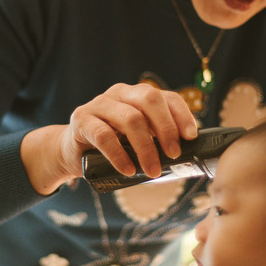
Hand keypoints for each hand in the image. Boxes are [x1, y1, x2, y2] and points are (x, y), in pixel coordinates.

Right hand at [21, 83, 197, 194]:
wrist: (73, 152)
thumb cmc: (113, 147)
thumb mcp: (137, 141)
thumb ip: (158, 142)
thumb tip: (189, 159)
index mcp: (138, 95)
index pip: (166, 97)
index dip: (181, 114)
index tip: (191, 137)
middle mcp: (120, 93)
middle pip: (149, 100)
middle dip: (166, 128)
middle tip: (173, 155)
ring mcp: (99, 104)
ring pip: (130, 118)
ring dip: (145, 148)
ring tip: (152, 171)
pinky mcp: (82, 119)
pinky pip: (104, 136)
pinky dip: (120, 156)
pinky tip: (128, 170)